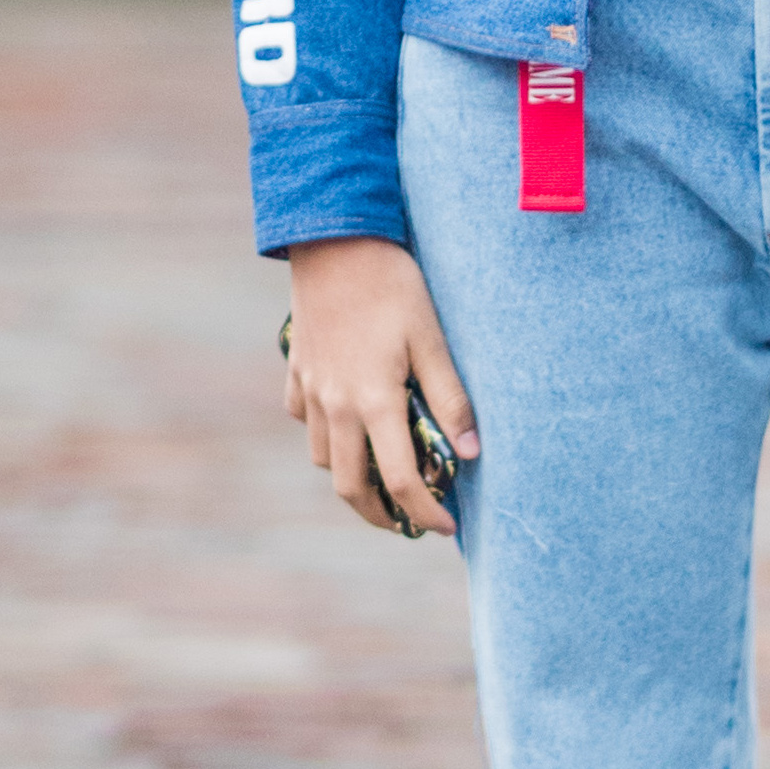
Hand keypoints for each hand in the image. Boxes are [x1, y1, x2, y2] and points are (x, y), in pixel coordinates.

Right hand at [281, 238, 479, 536]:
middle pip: (351, 488)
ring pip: (324, 459)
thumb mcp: (432, 339)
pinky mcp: (297, 372)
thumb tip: (472, 453)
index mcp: (373, 403)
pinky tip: (350, 424)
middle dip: (381, 515)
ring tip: (385, 474)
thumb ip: (451, 399)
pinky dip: (327, 435)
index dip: (425, 514)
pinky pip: (306, 422)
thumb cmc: (393, 286)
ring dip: (353, 477)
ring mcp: (310, 390)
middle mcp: (335, 406)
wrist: (335, 241)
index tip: (448, 527)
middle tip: (410, 520)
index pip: (401, 482)